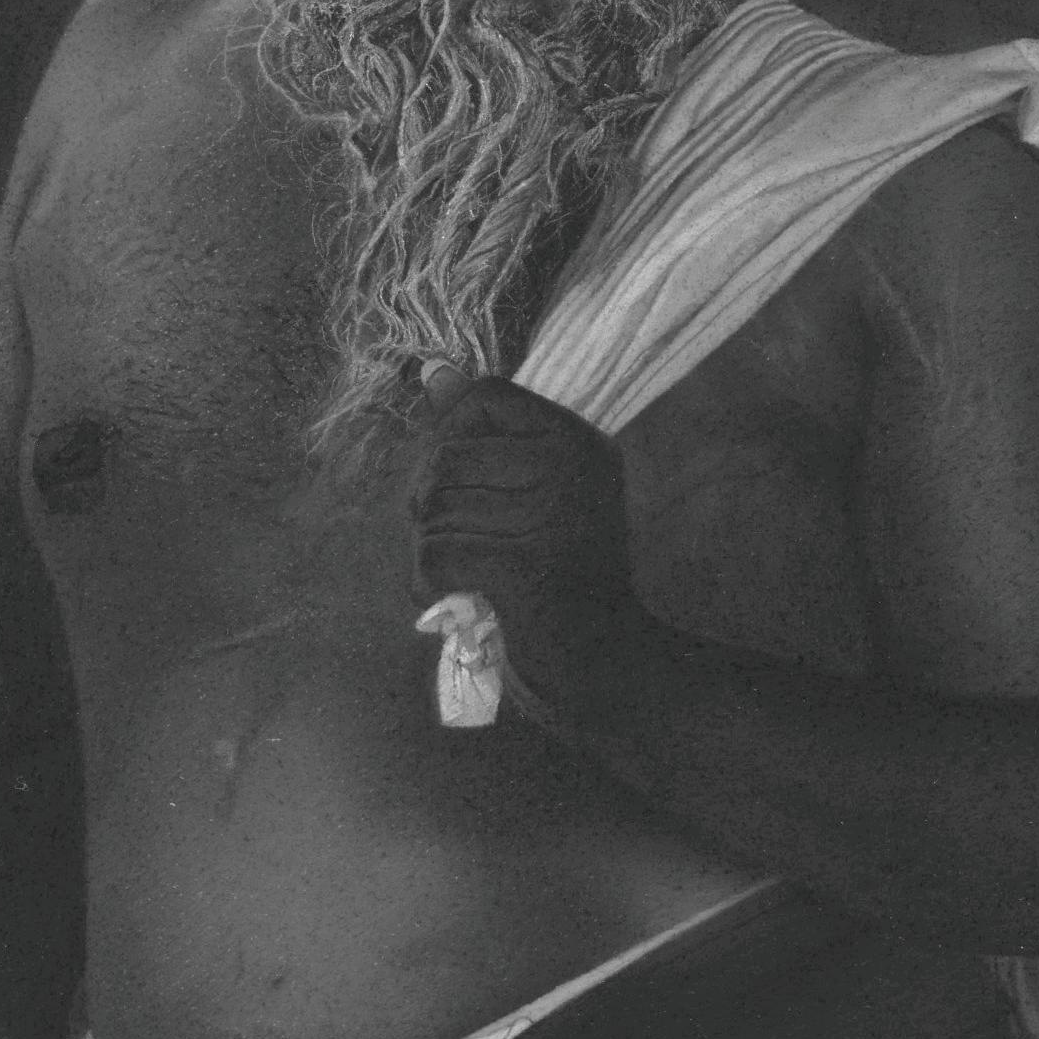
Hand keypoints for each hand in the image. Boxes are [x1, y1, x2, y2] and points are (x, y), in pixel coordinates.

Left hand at [409, 369, 637, 715]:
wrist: (608, 666)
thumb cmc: (560, 577)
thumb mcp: (532, 491)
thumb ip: (481, 435)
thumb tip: (432, 371)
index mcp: (576, 440)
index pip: (484, 396)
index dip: (452, 437)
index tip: (466, 483)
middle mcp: (570, 466)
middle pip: (445, 459)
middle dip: (431, 508)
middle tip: (461, 541)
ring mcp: (550, 515)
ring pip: (434, 513)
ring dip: (432, 551)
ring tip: (466, 575)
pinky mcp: (523, 566)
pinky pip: (435, 556)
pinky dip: (430, 585)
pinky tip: (457, 598)